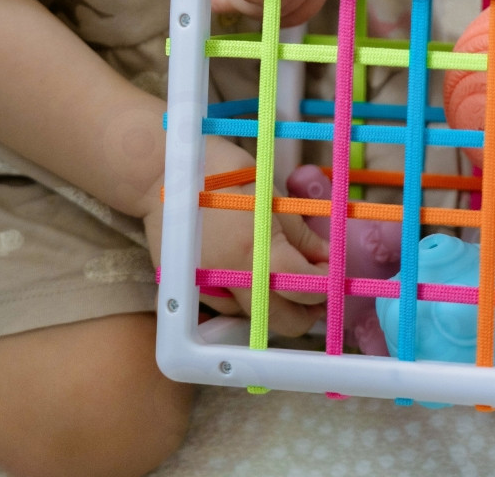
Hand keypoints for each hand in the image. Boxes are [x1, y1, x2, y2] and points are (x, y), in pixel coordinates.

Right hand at [146, 136, 329, 336]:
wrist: (161, 173)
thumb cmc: (220, 173)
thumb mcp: (269, 194)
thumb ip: (299, 233)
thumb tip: (326, 259)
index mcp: (255, 250)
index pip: (303, 287)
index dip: (326, 285)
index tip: (333, 276)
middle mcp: (231, 278)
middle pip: (280, 321)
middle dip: (305, 313)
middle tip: (316, 294)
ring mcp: (207, 288)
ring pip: (254, 321)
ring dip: (277, 310)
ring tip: (287, 285)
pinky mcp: (191, 291)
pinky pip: (230, 310)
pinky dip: (249, 302)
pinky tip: (254, 279)